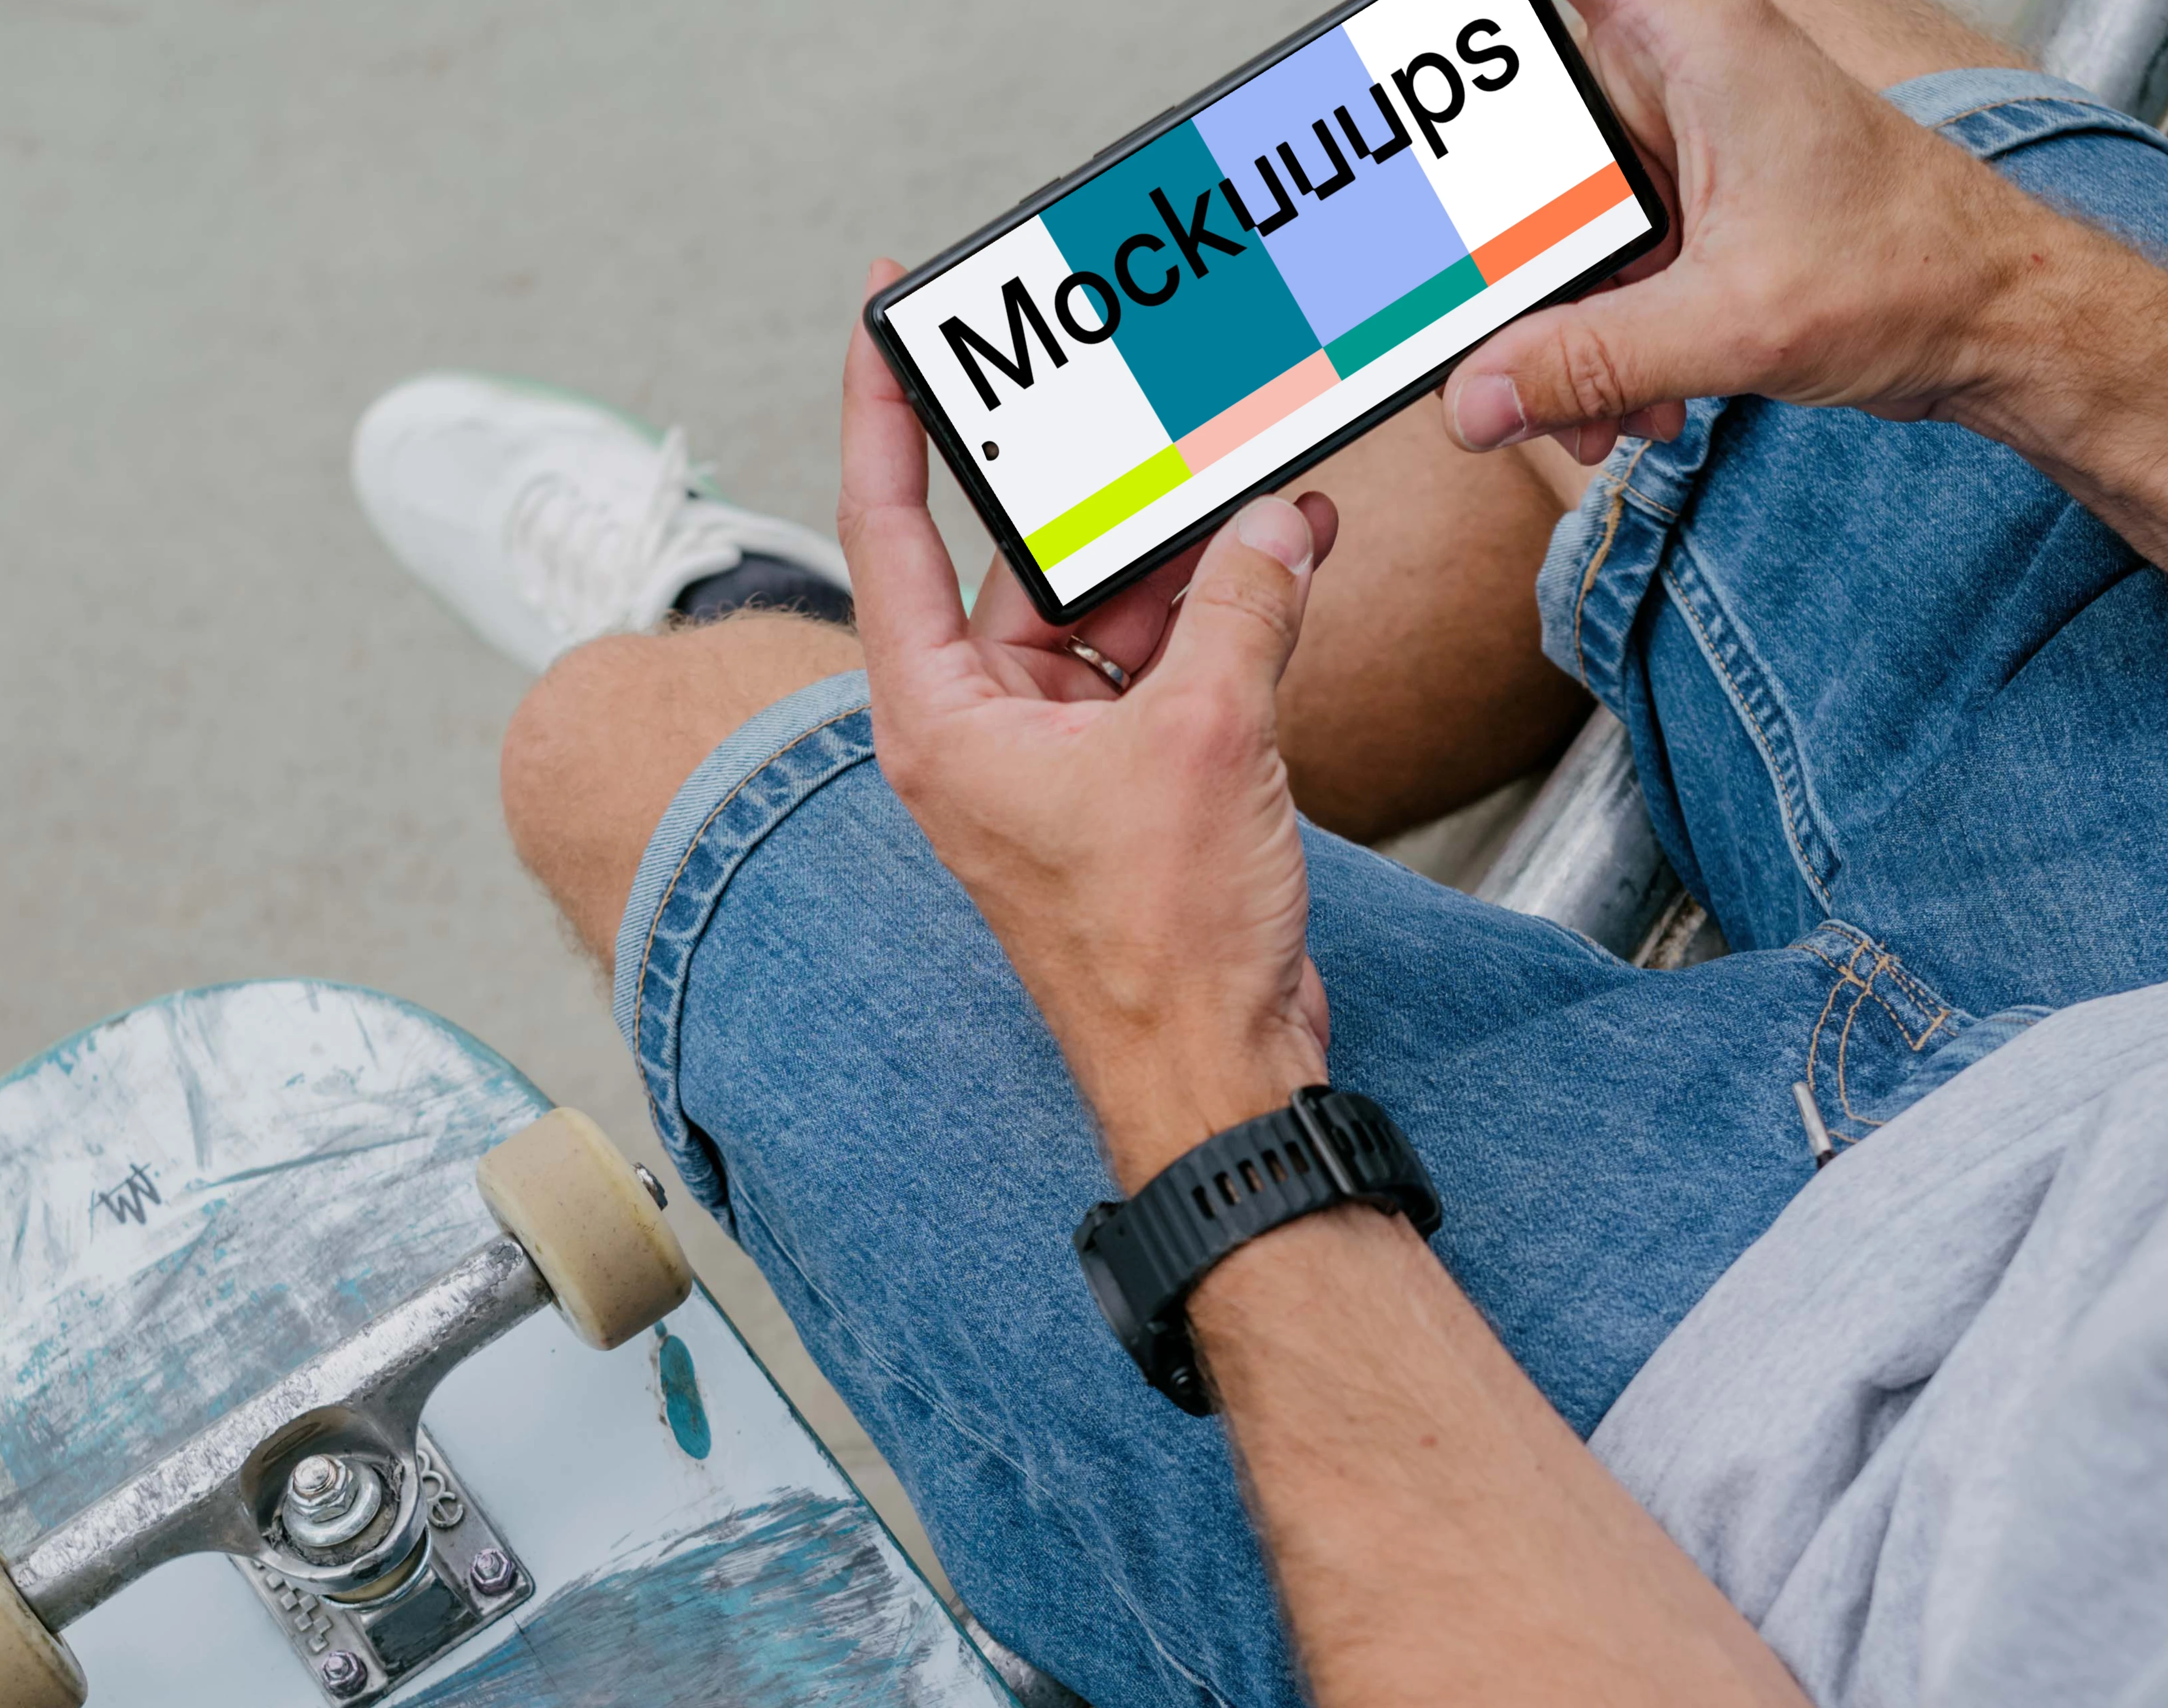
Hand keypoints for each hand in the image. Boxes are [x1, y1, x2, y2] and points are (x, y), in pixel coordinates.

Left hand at [840, 261, 1338, 1192]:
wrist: (1216, 1070)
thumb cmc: (1164, 944)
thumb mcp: (1207, 739)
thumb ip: (1242, 610)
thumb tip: (1272, 526)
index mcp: (941, 715)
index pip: (889, 525)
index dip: (882, 411)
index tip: (885, 316)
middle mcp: (981, 728)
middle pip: (1021, 563)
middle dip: (1101, 491)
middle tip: (1147, 400)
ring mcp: (1054, 756)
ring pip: (1106, 611)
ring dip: (1186, 557)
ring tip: (1259, 491)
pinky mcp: (1124, 780)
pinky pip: (1160, 664)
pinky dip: (1218, 618)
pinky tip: (1285, 561)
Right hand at [1443, 0, 2065, 461]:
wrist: (1998, 327)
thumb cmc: (1916, 270)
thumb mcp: (1730, 323)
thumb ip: (1587, 362)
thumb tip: (1476, 396)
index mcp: (1692, 42)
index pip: (1549, 18)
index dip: (1478, 49)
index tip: (1405, 82)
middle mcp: (1680, 80)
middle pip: (1533, 148)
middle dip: (1519, 267)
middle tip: (1495, 344)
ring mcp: (1684, 151)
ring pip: (1564, 227)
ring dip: (1564, 328)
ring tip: (1590, 406)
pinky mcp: (1693, 217)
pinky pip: (1606, 273)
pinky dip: (1605, 344)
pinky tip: (1634, 404)